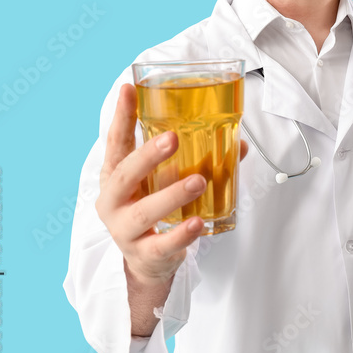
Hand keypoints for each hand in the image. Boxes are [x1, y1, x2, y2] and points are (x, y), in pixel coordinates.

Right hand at [94, 84, 248, 287]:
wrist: (148, 262)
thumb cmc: (156, 209)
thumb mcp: (165, 181)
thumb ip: (196, 159)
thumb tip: (239, 142)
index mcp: (116, 177)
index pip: (116, 143)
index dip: (121, 117)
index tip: (128, 90)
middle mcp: (114, 202)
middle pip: (124, 176)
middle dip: (148, 156)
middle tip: (173, 138)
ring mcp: (125, 230)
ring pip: (144, 211)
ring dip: (172, 194)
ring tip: (198, 181)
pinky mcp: (144, 254)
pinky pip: (162, 244)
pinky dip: (180, 234)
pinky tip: (197, 223)